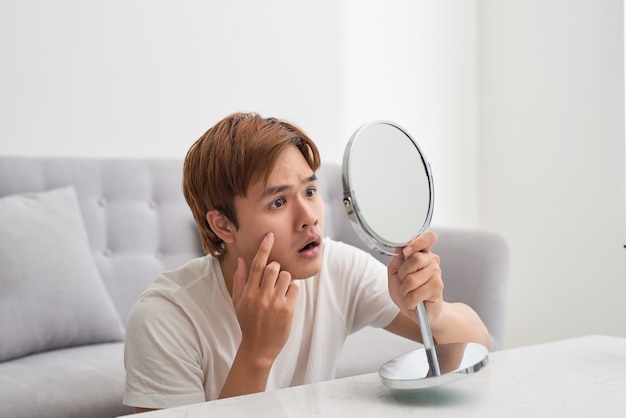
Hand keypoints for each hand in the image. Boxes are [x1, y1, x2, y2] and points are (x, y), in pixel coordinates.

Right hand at [231, 232, 298, 366]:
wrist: (258, 348)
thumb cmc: (248, 322)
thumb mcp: (238, 302)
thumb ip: (240, 279)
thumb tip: (242, 259)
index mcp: (248, 293)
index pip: (257, 265)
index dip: (264, 248)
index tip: (270, 236)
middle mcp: (261, 296)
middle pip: (273, 267)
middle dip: (276, 268)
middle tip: (274, 278)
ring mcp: (275, 303)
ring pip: (286, 275)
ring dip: (285, 278)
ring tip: (280, 289)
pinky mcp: (287, 310)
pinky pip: (294, 288)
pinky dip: (292, 289)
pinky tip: (286, 298)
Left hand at [387, 231, 443, 327]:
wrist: (416, 312)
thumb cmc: (406, 291)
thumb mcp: (394, 273)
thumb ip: (397, 259)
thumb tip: (400, 246)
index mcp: (422, 253)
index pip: (429, 237)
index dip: (418, 241)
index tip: (406, 250)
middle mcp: (432, 261)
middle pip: (415, 258)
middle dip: (402, 274)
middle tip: (404, 282)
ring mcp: (437, 274)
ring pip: (412, 279)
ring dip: (404, 290)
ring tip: (409, 293)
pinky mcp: (438, 288)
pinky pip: (416, 293)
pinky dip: (409, 300)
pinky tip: (413, 302)